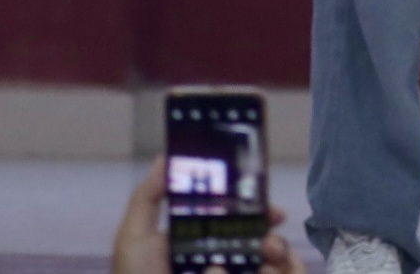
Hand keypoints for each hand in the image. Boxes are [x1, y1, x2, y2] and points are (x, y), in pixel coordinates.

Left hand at [111, 171, 300, 273]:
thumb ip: (148, 197)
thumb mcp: (134, 239)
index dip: (262, 215)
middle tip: (271, 243)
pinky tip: (270, 269)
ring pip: (275, 267)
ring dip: (280, 259)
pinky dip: (284, 272)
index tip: (274, 213)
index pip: (243, 226)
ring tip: (269, 255)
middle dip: (276, 241)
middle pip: (267, 248)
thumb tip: (167, 156)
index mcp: (203, 245)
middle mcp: (225, 264)